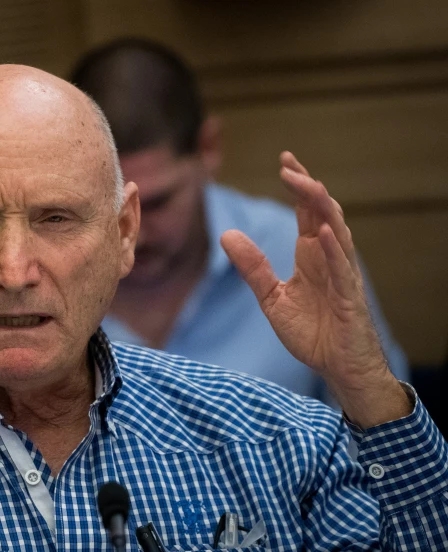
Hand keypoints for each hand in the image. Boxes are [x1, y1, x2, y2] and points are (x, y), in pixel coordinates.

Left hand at [220, 152, 409, 427]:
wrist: (338, 369)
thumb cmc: (313, 333)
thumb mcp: (272, 298)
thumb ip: (253, 267)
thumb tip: (226, 234)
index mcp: (312, 255)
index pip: (307, 211)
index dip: (299, 185)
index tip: (285, 160)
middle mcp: (329, 258)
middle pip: (322, 212)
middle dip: (307, 187)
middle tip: (287, 165)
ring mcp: (343, 275)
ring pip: (336, 231)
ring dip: (321, 207)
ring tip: (305, 184)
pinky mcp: (349, 297)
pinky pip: (342, 268)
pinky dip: (331, 248)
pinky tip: (320, 231)